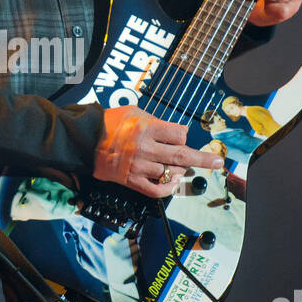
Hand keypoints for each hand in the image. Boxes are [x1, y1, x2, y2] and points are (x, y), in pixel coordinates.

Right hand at [93, 105, 223, 198]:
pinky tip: (173, 184)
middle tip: (218, 162)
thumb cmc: (108, 123)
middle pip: (182, 156)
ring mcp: (138, 166)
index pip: (179, 134)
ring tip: (178, 167)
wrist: (83, 141)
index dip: (183, 135)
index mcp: (146, 128)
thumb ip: (155, 120)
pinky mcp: (131, 181)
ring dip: (179, 171)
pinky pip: (156, 190)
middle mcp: (145, 148)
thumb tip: (175, 131)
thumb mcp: (133, 111)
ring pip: (170, 173)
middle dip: (203, 159)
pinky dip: (168, 189)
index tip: (181, 136)